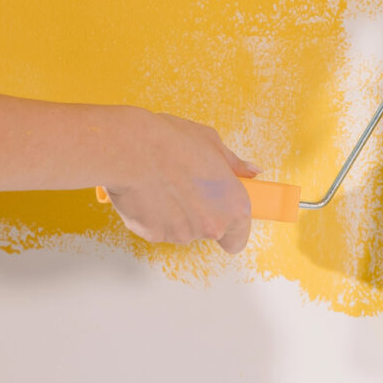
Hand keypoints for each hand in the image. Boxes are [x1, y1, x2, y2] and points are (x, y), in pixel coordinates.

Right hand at [101, 110, 258, 253]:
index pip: (238, 238)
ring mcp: (182, 234)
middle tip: (186, 185)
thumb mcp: (212, 143)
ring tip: (163, 182)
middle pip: (208, 231)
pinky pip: (156, 227)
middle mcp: (212, 226)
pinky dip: (152, 214)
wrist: (131, 150)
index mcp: (233, 206)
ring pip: (180, 229)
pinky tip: (147, 191)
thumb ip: (234, 164)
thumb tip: (251, 171)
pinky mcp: (154, 235)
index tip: (221, 213)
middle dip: (199, 213)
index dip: (230, 227)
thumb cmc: (172, 143)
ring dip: (174, 212)